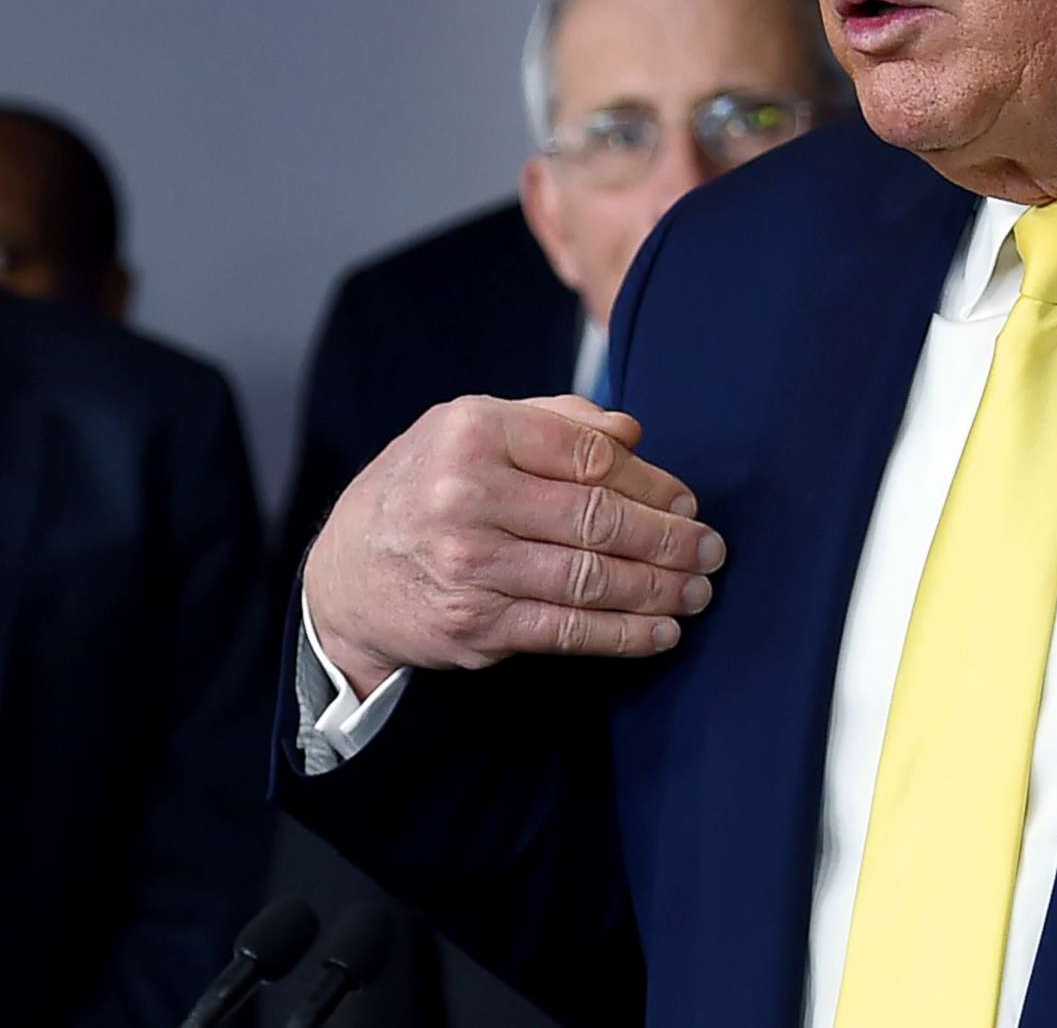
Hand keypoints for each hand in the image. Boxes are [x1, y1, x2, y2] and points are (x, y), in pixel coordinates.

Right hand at [304, 394, 724, 694]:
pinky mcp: (476, 624)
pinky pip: (568, 630)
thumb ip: (552, 420)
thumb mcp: (466, 428)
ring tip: (698, 589)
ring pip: (590, 578)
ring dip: (658, 589)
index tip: (686, 500)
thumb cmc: (422, 488)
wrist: (345, 576)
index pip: (589, 455)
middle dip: (668, 538)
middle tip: (711, 548)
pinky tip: (661, 632)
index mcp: (475, 432)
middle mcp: (468, 496)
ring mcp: (471, 565)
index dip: (652, 481)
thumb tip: (633, 435)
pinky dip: (624, 635)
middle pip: (598, 518)